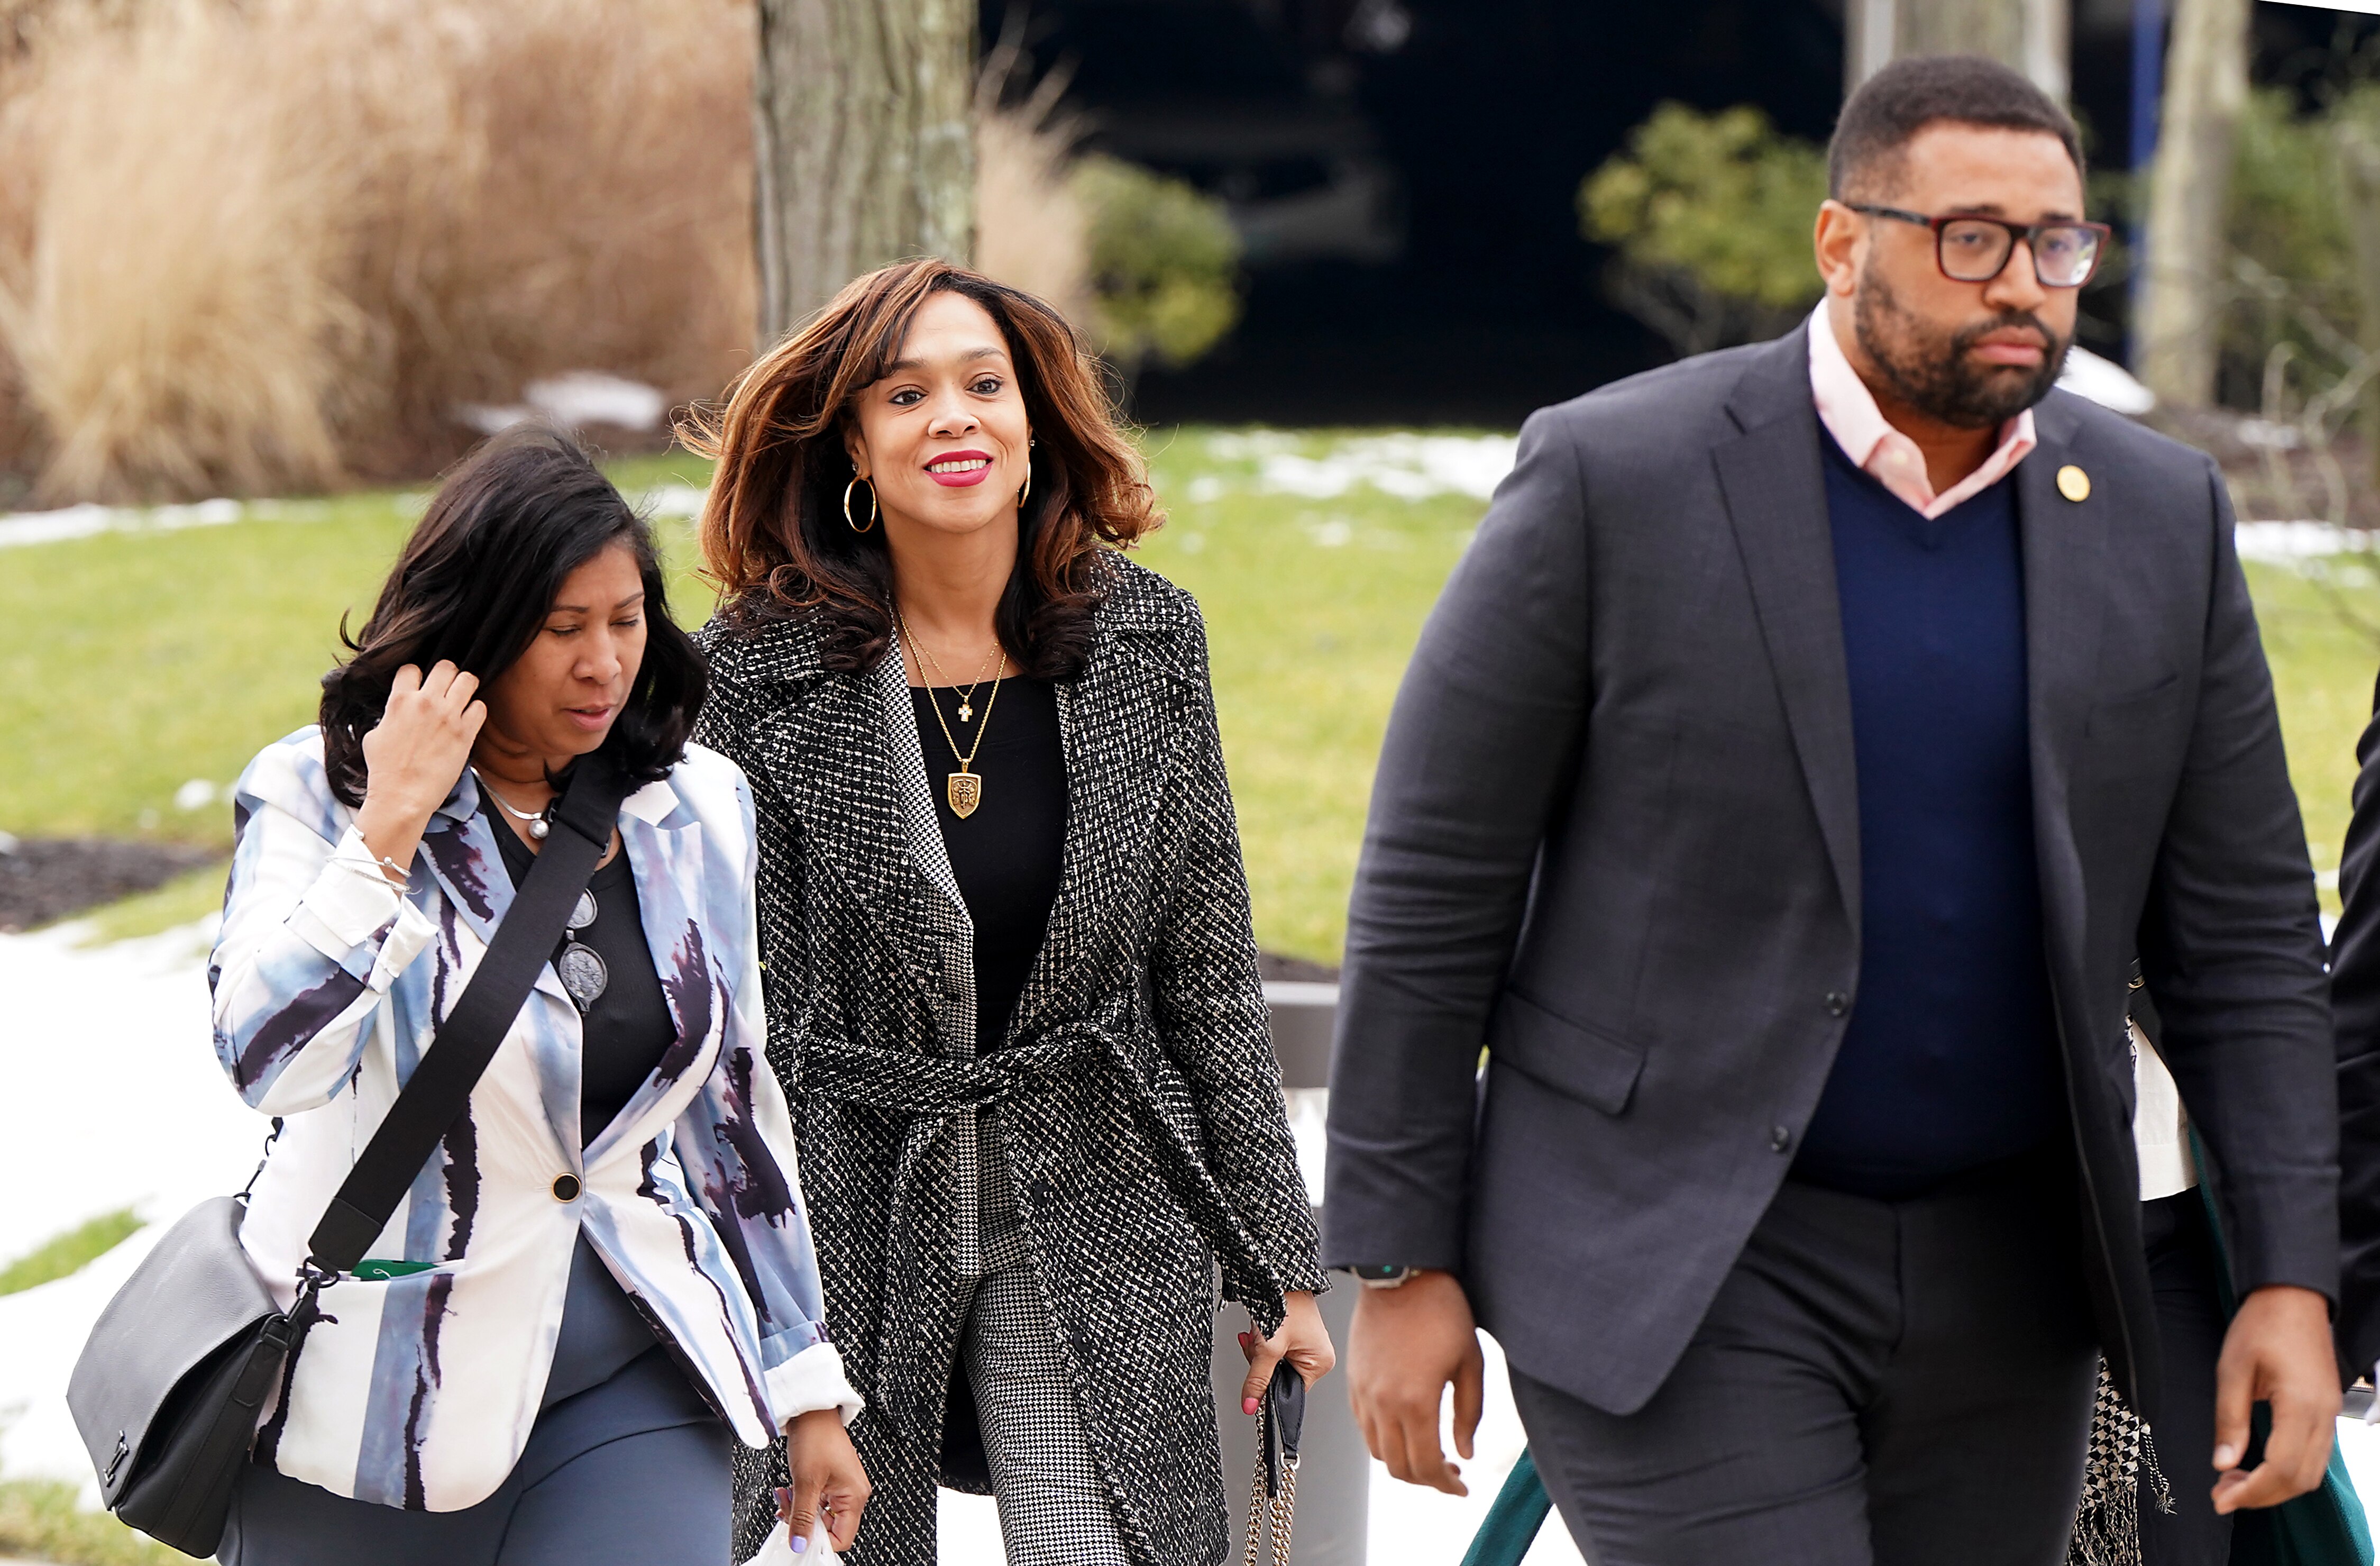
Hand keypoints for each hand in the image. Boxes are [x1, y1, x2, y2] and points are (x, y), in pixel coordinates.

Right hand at [355, 661, 483, 876]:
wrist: (402, 796)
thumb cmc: (384, 771)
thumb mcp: (374, 735)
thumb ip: (389, 716)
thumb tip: (395, 712)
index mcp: (399, 701)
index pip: (411, 668)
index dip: (416, 676)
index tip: (419, 686)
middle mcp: (425, 703)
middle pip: (445, 666)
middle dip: (446, 675)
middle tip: (446, 688)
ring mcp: (448, 716)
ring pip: (468, 680)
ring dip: (466, 687)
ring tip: (462, 698)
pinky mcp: (466, 733)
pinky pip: (481, 707)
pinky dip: (477, 711)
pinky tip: (469, 720)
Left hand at [780, 1407, 869, 1552]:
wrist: (811, 1411)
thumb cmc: (816, 1436)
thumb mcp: (805, 1482)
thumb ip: (802, 1517)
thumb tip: (800, 1544)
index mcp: (855, 1496)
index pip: (842, 1538)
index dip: (819, 1541)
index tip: (799, 1537)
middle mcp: (853, 1493)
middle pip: (828, 1527)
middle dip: (803, 1521)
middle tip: (786, 1509)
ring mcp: (842, 1486)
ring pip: (819, 1514)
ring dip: (798, 1509)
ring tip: (785, 1496)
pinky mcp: (831, 1480)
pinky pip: (817, 1501)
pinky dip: (801, 1500)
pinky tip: (789, 1491)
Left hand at [1237, 1291, 1336, 1413]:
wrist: (1281, 1274)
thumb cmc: (1284, 1303)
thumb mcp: (1268, 1347)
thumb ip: (1258, 1379)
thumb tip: (1251, 1406)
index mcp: (1320, 1363)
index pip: (1290, 1391)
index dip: (1269, 1385)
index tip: (1255, 1376)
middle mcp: (1317, 1356)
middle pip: (1280, 1376)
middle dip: (1261, 1362)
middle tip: (1255, 1344)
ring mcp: (1306, 1345)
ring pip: (1274, 1363)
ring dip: (1259, 1350)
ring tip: (1256, 1334)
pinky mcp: (1295, 1336)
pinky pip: (1274, 1350)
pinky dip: (1262, 1342)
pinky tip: (1258, 1330)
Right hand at [1346, 1270, 1482, 1495]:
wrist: (1401, 1273)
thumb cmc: (1442, 1311)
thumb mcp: (1470, 1362)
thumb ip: (1469, 1413)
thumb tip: (1466, 1453)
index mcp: (1416, 1401)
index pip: (1426, 1466)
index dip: (1446, 1485)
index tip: (1462, 1486)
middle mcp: (1383, 1403)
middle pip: (1399, 1467)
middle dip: (1426, 1480)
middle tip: (1450, 1473)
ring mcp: (1363, 1392)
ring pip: (1378, 1451)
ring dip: (1404, 1462)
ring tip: (1429, 1452)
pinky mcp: (1353, 1380)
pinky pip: (1364, 1426)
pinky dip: (1384, 1439)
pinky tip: (1407, 1427)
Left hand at [2211, 1284, 2340, 1513]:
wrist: (2293, 1297)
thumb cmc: (2260, 1326)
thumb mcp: (2232, 1370)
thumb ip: (2229, 1420)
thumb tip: (2223, 1464)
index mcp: (2300, 1406)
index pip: (2281, 1469)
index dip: (2251, 1492)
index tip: (2221, 1500)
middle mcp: (2323, 1417)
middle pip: (2300, 1480)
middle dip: (2261, 1496)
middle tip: (2222, 1495)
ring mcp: (2329, 1415)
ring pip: (2311, 1472)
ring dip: (2274, 1486)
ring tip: (2233, 1482)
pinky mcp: (2326, 1411)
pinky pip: (2315, 1456)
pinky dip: (2287, 1471)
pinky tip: (2257, 1466)